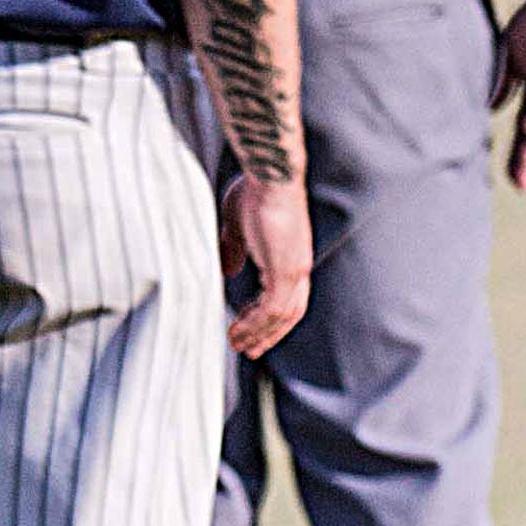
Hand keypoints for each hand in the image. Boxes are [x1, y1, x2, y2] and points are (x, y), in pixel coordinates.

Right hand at [221, 173, 313, 357]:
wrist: (270, 176)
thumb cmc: (256, 191)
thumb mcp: (239, 225)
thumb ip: (234, 248)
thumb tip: (228, 269)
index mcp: (290, 256)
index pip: (285, 296)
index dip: (269, 317)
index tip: (250, 329)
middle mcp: (298, 266)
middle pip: (289, 313)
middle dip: (268, 334)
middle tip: (248, 350)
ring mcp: (295, 269)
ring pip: (281, 315)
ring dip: (258, 333)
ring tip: (237, 345)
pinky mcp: (287, 270)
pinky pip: (273, 309)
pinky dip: (256, 324)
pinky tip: (239, 332)